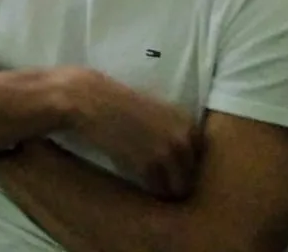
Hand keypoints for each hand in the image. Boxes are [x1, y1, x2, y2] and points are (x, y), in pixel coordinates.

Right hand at [65, 70, 202, 198]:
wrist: (88, 98)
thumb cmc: (116, 101)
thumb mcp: (155, 109)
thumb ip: (172, 128)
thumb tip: (185, 151)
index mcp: (187, 122)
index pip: (200, 155)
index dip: (183, 161)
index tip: (168, 163)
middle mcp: (183, 138)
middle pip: (191, 174)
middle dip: (175, 176)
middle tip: (157, 174)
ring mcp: (167, 154)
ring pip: (177, 187)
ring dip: (164, 186)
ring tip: (148, 179)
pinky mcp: (148, 166)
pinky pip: (158, 189)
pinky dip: (149, 188)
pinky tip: (137, 177)